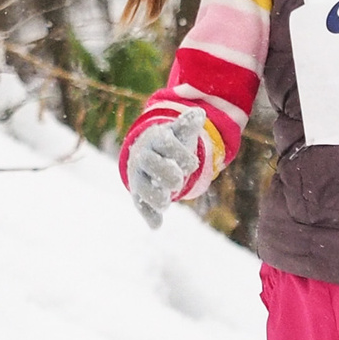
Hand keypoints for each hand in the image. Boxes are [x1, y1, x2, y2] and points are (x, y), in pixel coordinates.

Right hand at [127, 106, 206, 228]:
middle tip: (178, 182)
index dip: (183, 157)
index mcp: (156, 139)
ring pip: (143, 188)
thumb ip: (188, 124)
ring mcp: (139, 176)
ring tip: (167, 202)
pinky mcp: (138, 193)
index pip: (168, 145)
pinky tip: (156, 225)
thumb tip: (200, 114)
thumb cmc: (171, 142)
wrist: (148, 152)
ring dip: (156, 198)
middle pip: (152, 165)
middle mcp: (143, 157)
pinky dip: (149, 216)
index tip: (193, 165)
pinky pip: (141, 205)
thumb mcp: (180, 133)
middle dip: (168, 175)